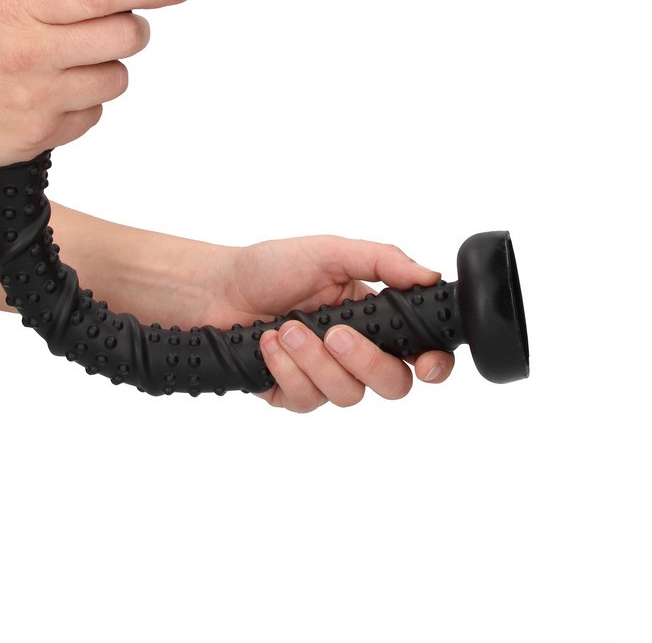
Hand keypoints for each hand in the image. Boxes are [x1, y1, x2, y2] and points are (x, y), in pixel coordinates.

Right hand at [0, 0, 190, 194]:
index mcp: (18, 12)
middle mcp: (31, 55)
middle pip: (124, 36)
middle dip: (134, 28)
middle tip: (119, 26)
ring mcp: (38, 100)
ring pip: (116, 79)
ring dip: (108, 69)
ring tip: (72, 66)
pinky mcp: (41, 137)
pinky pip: (94, 116)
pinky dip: (84, 105)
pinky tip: (52, 97)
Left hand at [200, 236, 454, 410]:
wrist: (217, 288)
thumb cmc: (272, 266)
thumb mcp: (330, 252)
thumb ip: (382, 261)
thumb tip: (430, 276)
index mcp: (374, 316)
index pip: (420, 351)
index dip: (434, 364)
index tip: (427, 364)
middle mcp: (355, 352)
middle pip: (392, 384)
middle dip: (365, 361)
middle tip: (335, 334)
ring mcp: (325, 377)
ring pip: (347, 395)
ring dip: (315, 361)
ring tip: (287, 328)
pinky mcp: (293, 394)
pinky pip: (306, 400)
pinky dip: (286, 369)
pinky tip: (268, 343)